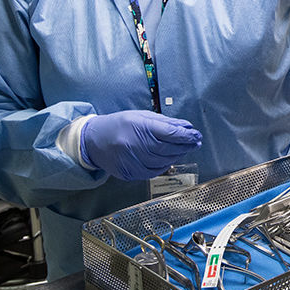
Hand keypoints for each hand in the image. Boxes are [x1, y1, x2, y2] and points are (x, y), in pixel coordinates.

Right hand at [80, 110, 201, 180]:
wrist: (93, 140)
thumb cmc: (120, 125)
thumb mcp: (141, 116)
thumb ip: (165, 122)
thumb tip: (186, 127)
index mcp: (139, 126)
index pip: (169, 133)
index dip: (186, 136)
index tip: (196, 136)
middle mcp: (135, 144)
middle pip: (168, 149)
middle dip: (185, 146)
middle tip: (195, 143)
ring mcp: (131, 160)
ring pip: (162, 162)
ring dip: (176, 157)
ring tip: (183, 150)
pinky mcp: (129, 172)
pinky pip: (153, 172)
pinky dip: (164, 166)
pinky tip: (168, 160)